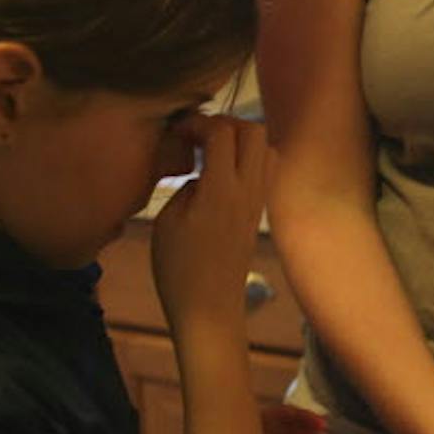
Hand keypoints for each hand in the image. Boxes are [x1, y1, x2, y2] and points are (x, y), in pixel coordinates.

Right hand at [150, 116, 266, 335]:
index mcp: (220, 190)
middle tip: (199, 136)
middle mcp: (247, 191)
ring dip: (242, 140)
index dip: (198, 122)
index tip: (177, 132)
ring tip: (212, 153)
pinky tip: (221, 175)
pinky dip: (248, 160)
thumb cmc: (179, 270)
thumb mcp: (167, 222)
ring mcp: (257, 202)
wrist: (210, 311)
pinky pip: (265, 171)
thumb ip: (186, 185)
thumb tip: (200, 172)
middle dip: (226, 122)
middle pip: (255, 131)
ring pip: (267, 148)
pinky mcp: (258, 214)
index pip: (222, 132)